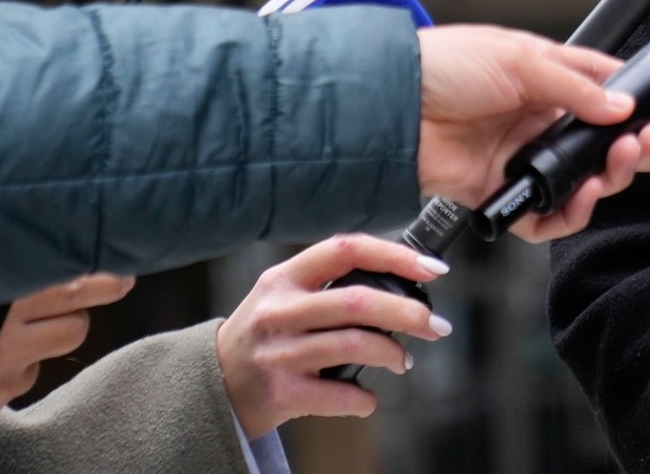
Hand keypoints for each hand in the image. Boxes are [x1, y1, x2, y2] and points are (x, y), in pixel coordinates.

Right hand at [0, 274, 133, 453]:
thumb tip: (2, 255)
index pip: (73, 280)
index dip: (99, 275)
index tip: (120, 270)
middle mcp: (7, 339)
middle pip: (75, 322)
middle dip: (83, 308)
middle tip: (108, 290)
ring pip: (43, 358)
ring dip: (34, 346)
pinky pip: (5, 389)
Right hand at [217, 235, 455, 436]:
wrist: (213, 384)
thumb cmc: (266, 334)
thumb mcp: (284, 295)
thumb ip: (330, 284)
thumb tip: (404, 282)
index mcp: (285, 277)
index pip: (346, 249)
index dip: (395, 255)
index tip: (433, 269)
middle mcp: (279, 310)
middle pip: (359, 301)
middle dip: (410, 313)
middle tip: (436, 326)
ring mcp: (279, 352)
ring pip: (357, 345)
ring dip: (393, 355)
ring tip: (403, 361)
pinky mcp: (281, 393)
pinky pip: (341, 394)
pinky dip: (364, 399)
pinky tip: (367, 398)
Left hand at [413, 25, 649, 231]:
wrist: (392, 103)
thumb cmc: (444, 64)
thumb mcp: (519, 60)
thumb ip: (574, 88)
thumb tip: (622, 106)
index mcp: (548, 83)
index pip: (605, 96)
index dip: (633, 108)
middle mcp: (539, 123)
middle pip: (601, 147)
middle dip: (632, 150)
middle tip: (649, 145)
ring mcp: (522, 160)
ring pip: (581, 184)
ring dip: (607, 180)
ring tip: (614, 168)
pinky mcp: (501, 194)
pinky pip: (543, 217)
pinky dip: (566, 214)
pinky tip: (579, 198)